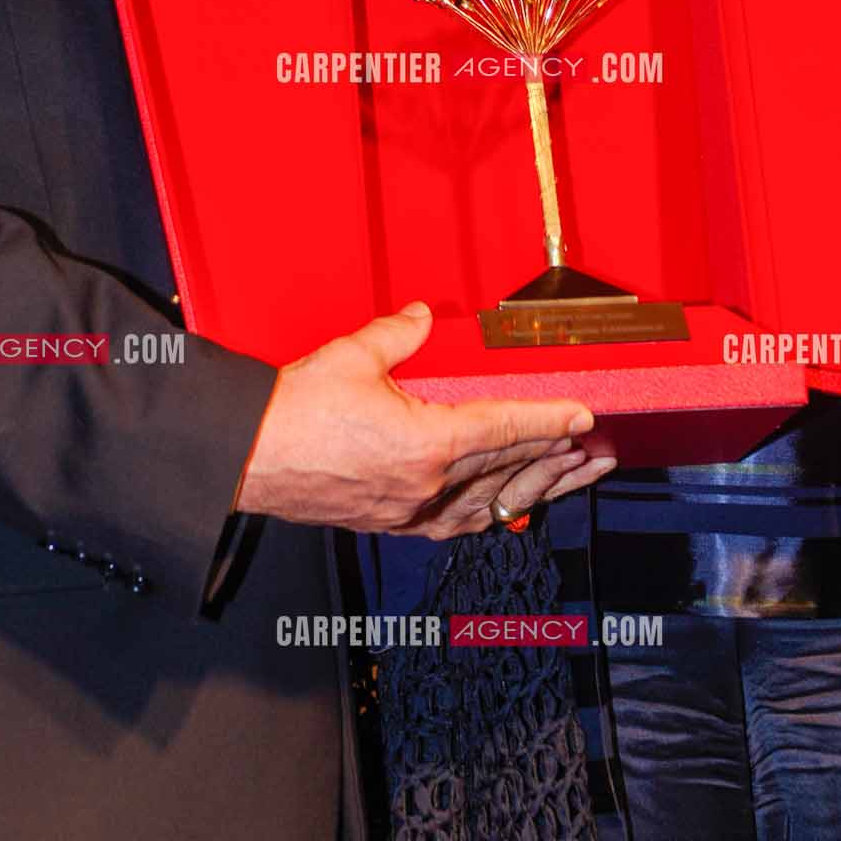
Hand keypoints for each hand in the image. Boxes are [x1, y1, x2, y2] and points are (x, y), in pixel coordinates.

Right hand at [235, 302, 606, 536]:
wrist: (245, 459)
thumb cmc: (290, 414)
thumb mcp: (351, 356)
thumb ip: (397, 334)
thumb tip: (420, 315)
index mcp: (426, 445)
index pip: (505, 429)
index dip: (549, 421)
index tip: (583, 416)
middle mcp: (425, 487)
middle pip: (508, 473)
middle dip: (557, 461)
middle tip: (595, 452)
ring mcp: (409, 512)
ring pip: (490, 506)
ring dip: (534, 491)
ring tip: (569, 480)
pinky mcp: (390, 523)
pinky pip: (456, 524)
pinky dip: (489, 513)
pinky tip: (506, 508)